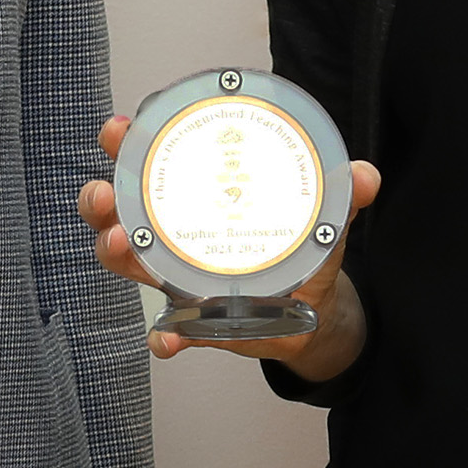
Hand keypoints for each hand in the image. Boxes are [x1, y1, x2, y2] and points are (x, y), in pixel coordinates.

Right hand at [77, 115, 381, 382]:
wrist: (312, 314)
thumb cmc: (303, 250)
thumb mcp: (321, 218)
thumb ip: (341, 196)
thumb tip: (366, 176)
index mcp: (198, 198)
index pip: (152, 162)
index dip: (127, 144)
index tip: (120, 130)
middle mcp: (174, 235)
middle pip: (119, 211)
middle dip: (101, 200)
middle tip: (104, 194)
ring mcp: (177, 280)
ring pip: (128, 263)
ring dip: (117, 253)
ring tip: (125, 244)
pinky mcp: (192, 323)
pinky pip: (166, 331)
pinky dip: (163, 334)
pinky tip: (169, 337)